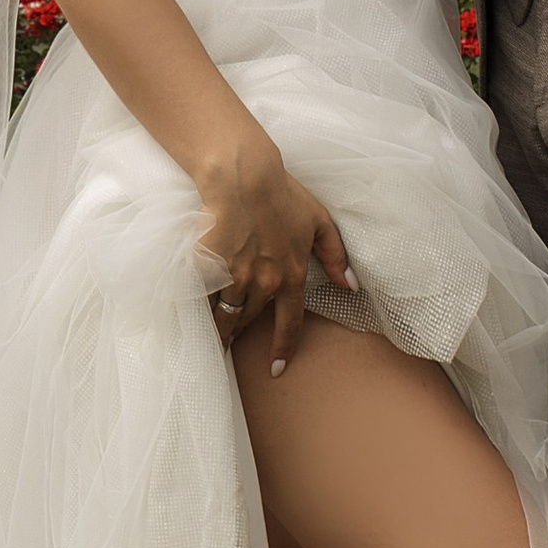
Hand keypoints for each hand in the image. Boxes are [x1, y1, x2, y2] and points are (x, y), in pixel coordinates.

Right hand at [197, 131, 354, 377]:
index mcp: (292, 276)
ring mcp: (234, 277)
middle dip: (243, 333)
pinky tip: (195, 315)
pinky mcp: (208, 268)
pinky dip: (202, 309)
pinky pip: (204, 299)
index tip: (277, 369)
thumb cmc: (282, 194)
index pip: (290, 323)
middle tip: (234, 342)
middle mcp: (265, 283)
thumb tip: (352, 285)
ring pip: (227, 315)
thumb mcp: (320, 221)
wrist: (242, 177)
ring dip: (221, 329)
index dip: (284, 348)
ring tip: (214, 336)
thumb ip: (336, 255)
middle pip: (251, 320)